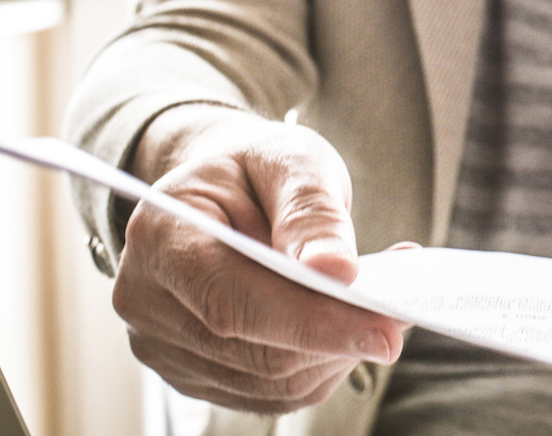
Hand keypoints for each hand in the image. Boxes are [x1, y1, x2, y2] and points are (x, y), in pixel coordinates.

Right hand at [112, 106, 407, 412]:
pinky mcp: (197, 374)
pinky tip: (348, 325)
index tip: (386, 329)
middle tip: (403, 311)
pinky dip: (324, 363)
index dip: (312, 322)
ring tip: (379, 305)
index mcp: (160, 238)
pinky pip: (274, 392)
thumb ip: (310, 210)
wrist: (223, 188)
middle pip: (257, 353)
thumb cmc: (255, 168)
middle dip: (341, 337)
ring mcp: (166, 347)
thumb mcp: (290, 159)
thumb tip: (336, 270)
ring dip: (339, 353)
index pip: (234, 302)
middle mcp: (147, 302)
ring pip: (273, 382)